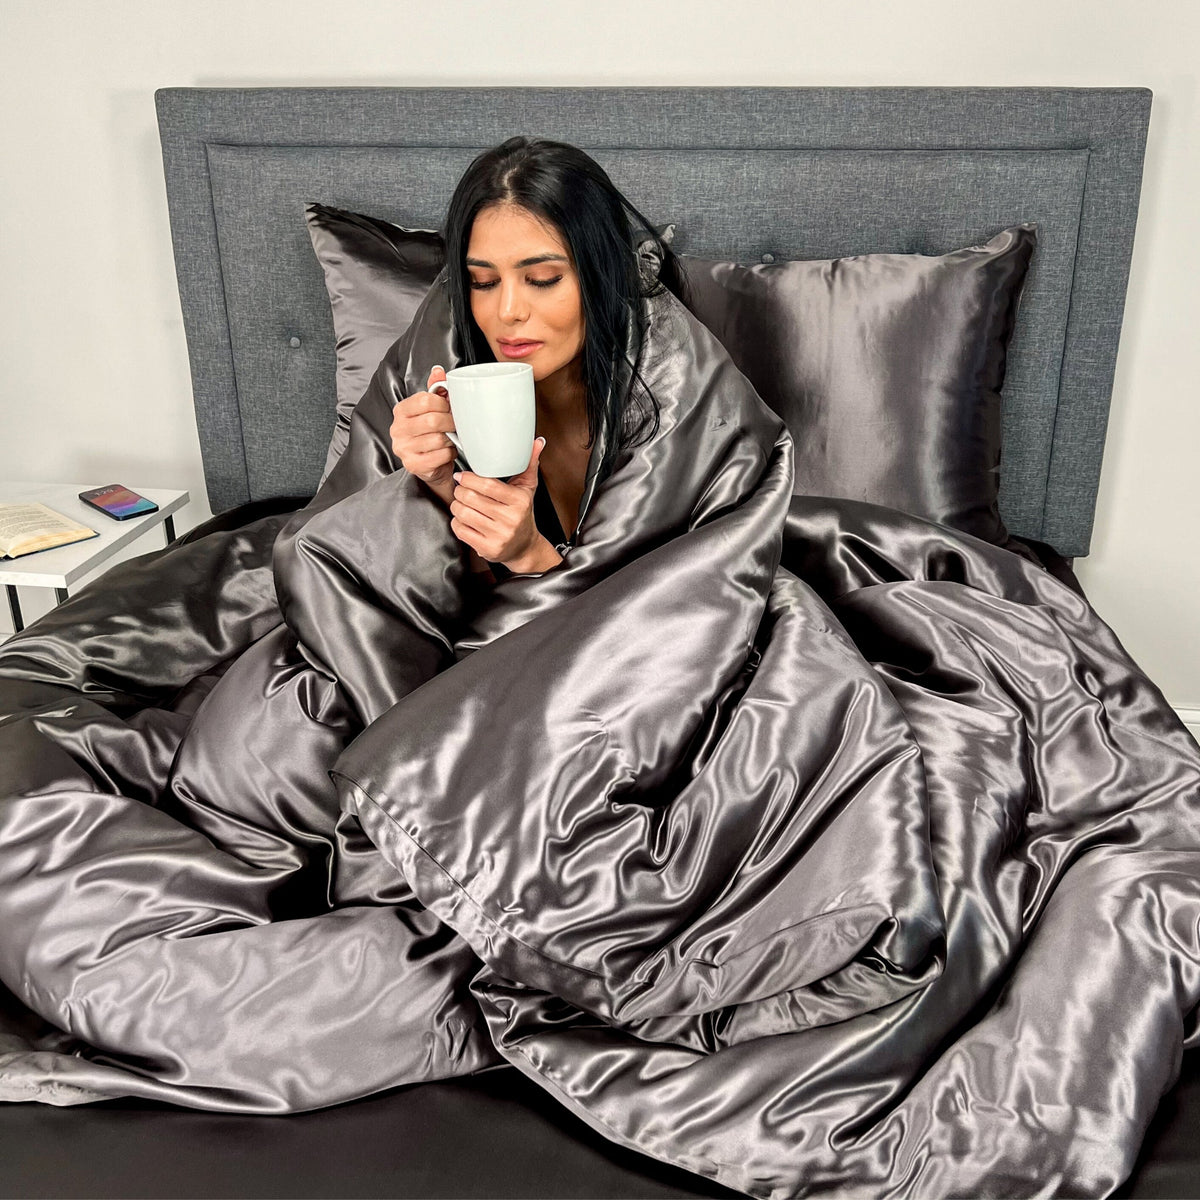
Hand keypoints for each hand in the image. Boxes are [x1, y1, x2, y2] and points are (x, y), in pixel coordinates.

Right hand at [390, 366, 456, 496]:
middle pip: (432, 420)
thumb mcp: (431, 409)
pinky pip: (440, 456)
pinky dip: (449, 454)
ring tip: (450, 439)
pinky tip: (447, 452)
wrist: (430, 464)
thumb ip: (435, 389)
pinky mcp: (413, 465)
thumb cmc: (431, 433)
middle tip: (456, 425)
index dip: (443, 404)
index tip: (449, 408)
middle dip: (450, 422)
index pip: (425, 400)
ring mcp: (403, 448)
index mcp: (401, 411)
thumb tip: (438, 371)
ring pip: (438, 439)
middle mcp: (398, 429)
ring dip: (450, 439)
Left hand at [450, 438, 561, 573]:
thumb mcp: (527, 488)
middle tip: (462, 489)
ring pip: (463, 513)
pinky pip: (460, 530)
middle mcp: (510, 520)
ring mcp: (498, 536)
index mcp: (519, 502)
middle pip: (471, 498)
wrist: (524, 546)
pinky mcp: (487, 549)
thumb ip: (529, 464)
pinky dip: (457, 522)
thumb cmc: (522, 514)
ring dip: (456, 506)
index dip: (469, 478)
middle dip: (460, 491)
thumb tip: (538, 442)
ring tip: (463, 503)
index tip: (462, 476)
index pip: (488, 485)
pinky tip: (465, 519)